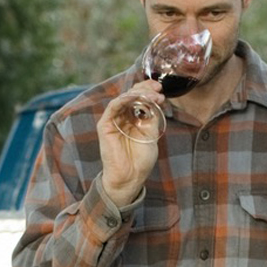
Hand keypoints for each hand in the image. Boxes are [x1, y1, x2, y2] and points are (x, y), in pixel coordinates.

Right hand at [97, 81, 162, 202]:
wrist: (130, 177)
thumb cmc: (140, 160)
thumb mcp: (151, 134)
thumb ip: (152, 117)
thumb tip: (157, 99)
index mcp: (133, 118)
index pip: (139, 98)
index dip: (149, 91)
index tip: (161, 91)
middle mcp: (123, 116)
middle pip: (131, 95)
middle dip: (145, 89)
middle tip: (158, 89)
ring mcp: (113, 119)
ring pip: (123, 98)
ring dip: (138, 93)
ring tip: (153, 95)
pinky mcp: (105, 125)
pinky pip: (113, 107)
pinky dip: (124, 99)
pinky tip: (136, 97)